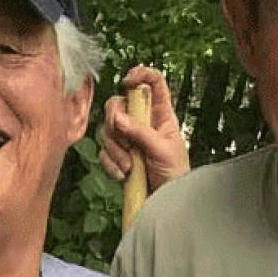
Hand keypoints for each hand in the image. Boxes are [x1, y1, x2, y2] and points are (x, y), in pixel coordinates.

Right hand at [98, 65, 192, 189]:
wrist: (166, 202)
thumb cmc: (174, 174)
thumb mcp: (162, 149)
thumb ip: (140, 132)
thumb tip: (118, 118)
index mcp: (160, 115)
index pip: (152, 83)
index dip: (140, 74)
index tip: (128, 81)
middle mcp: (142, 123)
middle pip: (118, 104)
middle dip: (114, 120)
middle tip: (123, 136)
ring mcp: (128, 139)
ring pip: (107, 130)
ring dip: (115, 150)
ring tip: (130, 166)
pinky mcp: (118, 157)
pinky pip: (103, 153)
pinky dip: (110, 164)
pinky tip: (124, 174)